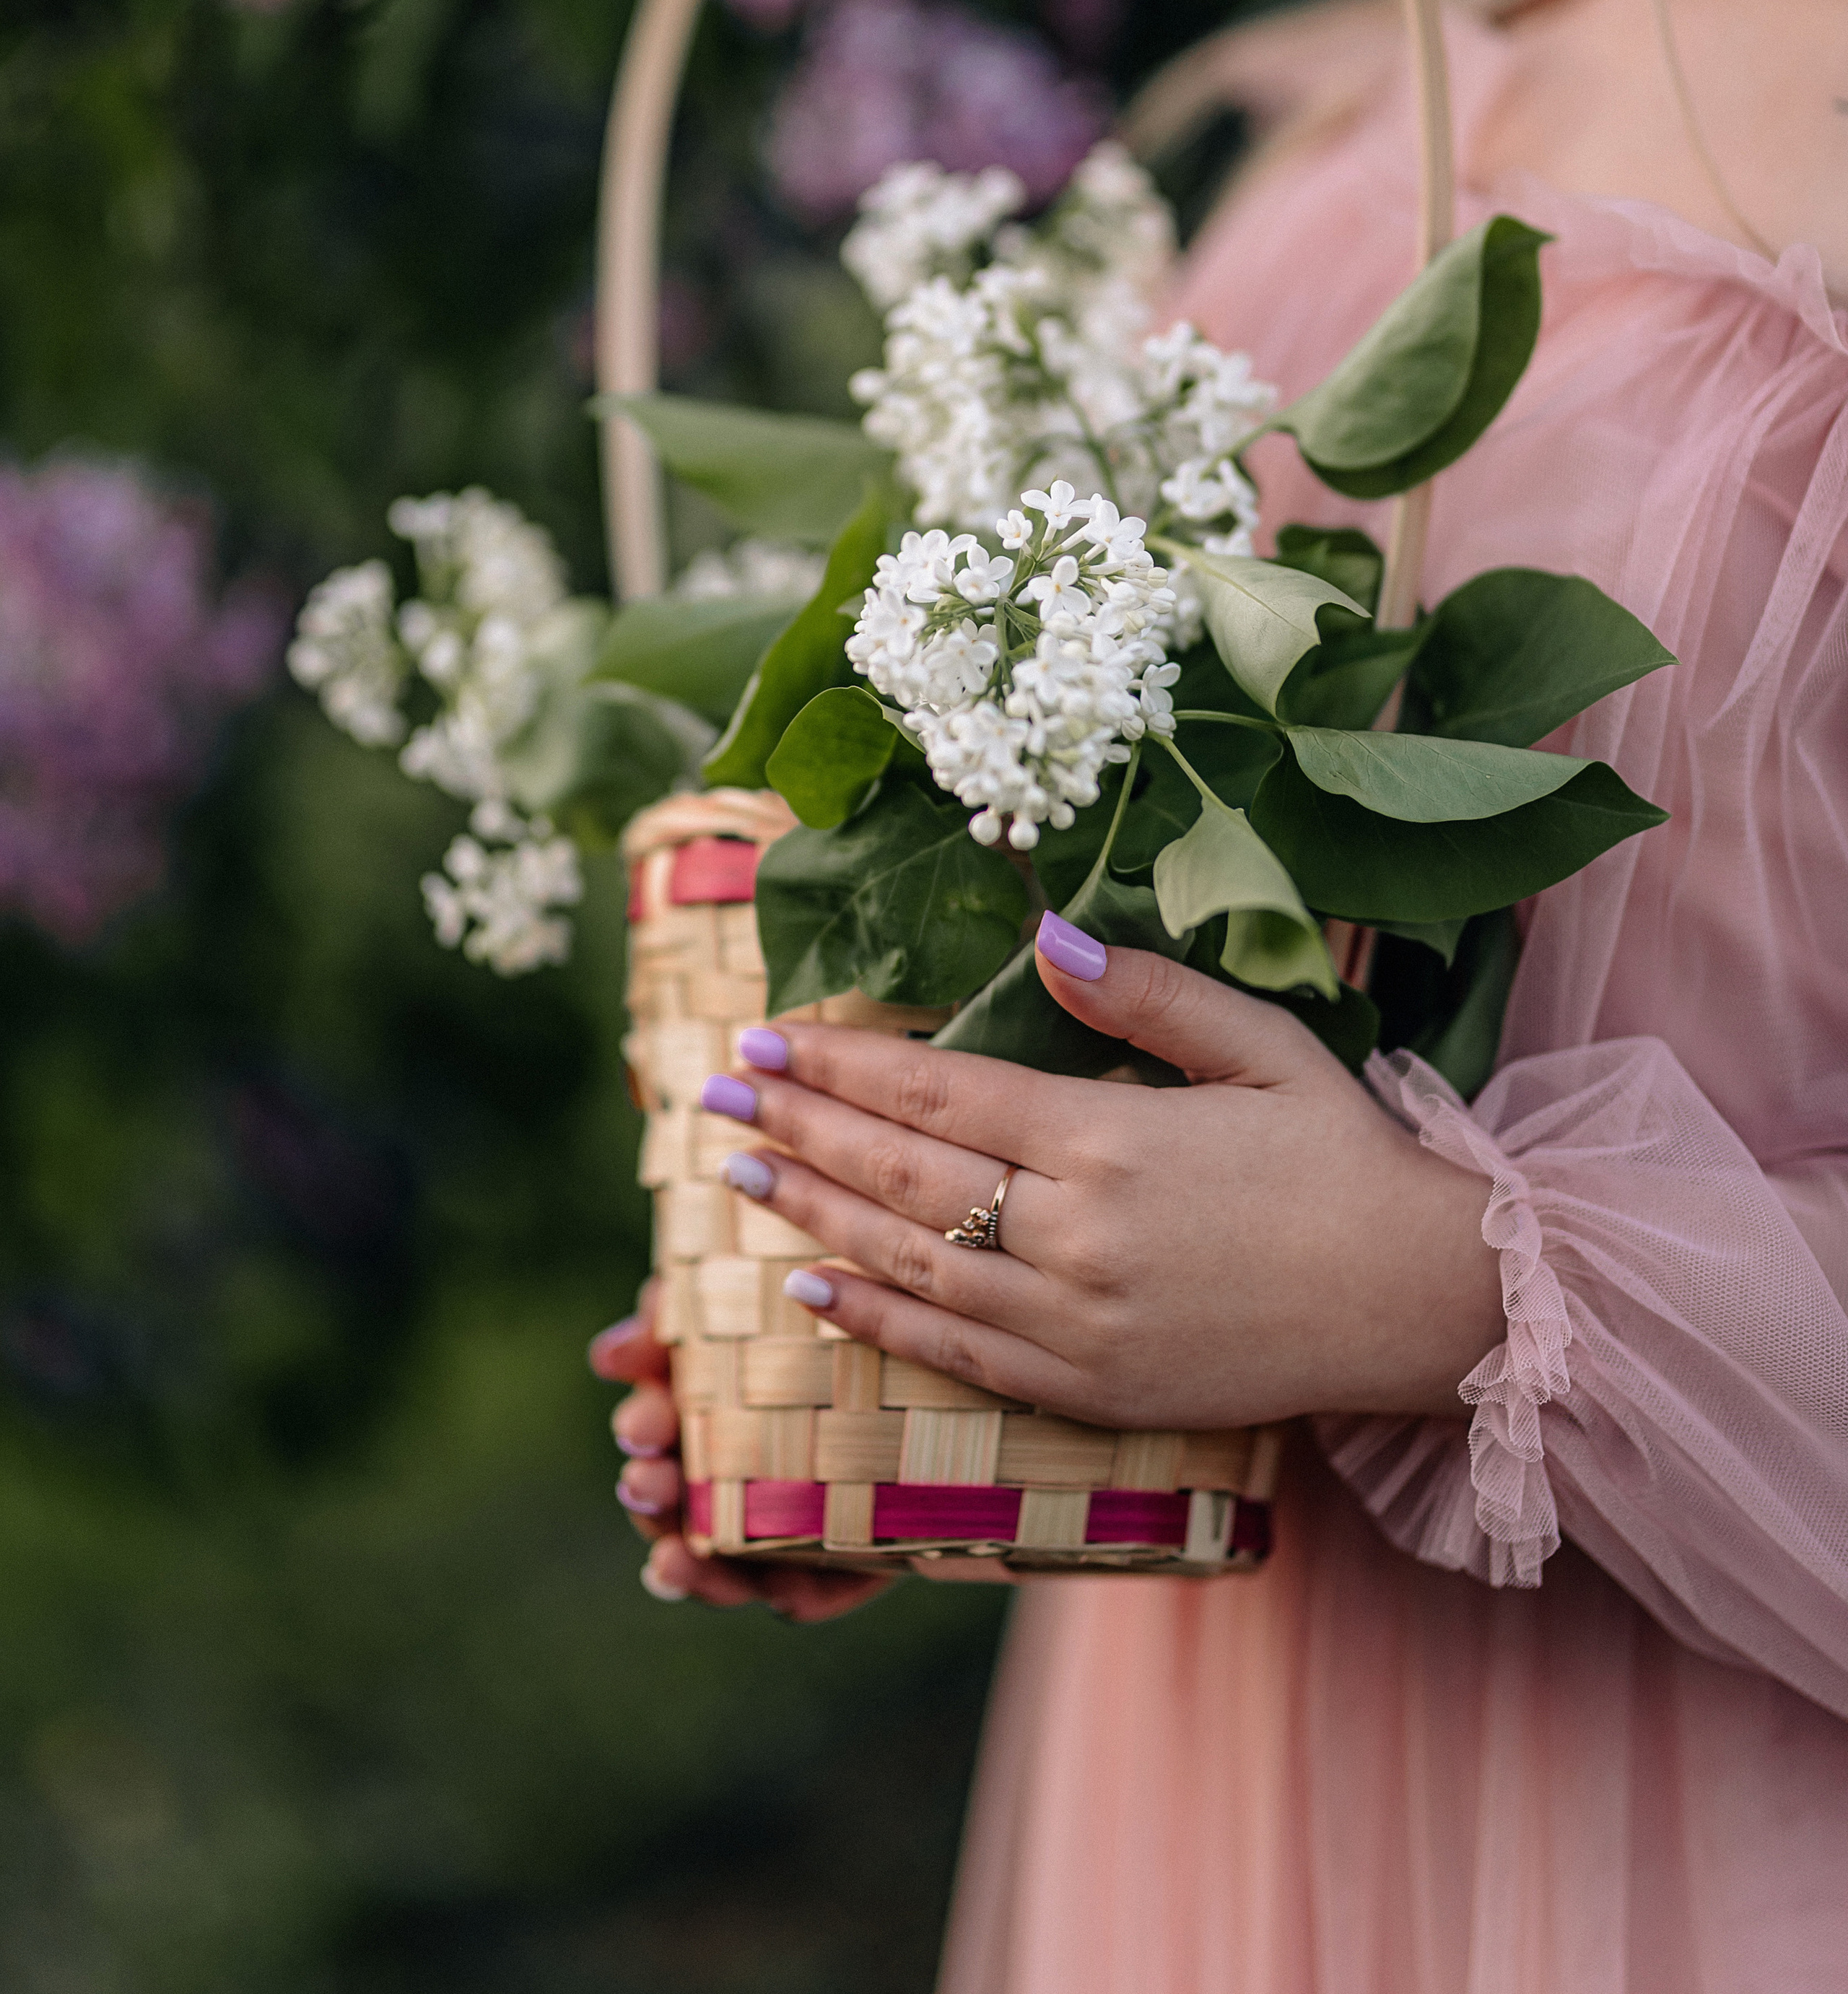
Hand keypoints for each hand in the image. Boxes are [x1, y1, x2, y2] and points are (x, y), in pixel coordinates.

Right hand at [586, 1282, 896, 1617]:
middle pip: (679, 1499)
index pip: (659, 1426)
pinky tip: (785, 1592)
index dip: (642, 1432)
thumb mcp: (755, 1294)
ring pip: (728, 1559)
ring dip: (695, 1566)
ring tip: (674, 1561)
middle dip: (652, 1497)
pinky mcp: (848, 1552)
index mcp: (712, 1400)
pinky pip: (818, 1588)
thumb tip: (607, 1355)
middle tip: (645, 1483)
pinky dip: (797, 1592)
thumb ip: (684, 1311)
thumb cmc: (830, 1310)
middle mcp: (738, 1466)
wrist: (948, 1358)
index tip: (638, 1430)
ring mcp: (788, 1516)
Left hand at [710, 918, 1506, 1432]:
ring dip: (814, 1215)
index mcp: (1113, 1140)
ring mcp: (1078, 1326)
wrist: (1423, 1305)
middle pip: (905, 1177)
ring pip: (911, 1266)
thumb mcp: (1263, 1046)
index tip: (765, 1039)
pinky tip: (811, 1289)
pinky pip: (956, 1357)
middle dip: (800, 1126)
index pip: (940, 1098)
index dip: (842, 1066)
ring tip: (739, 1174)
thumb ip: (1147, 995)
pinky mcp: (1091, 1394)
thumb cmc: (1346, 1159)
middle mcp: (1077, 1237)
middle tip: (715, 1093)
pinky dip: (875, 1322)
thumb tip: (1045, 937)